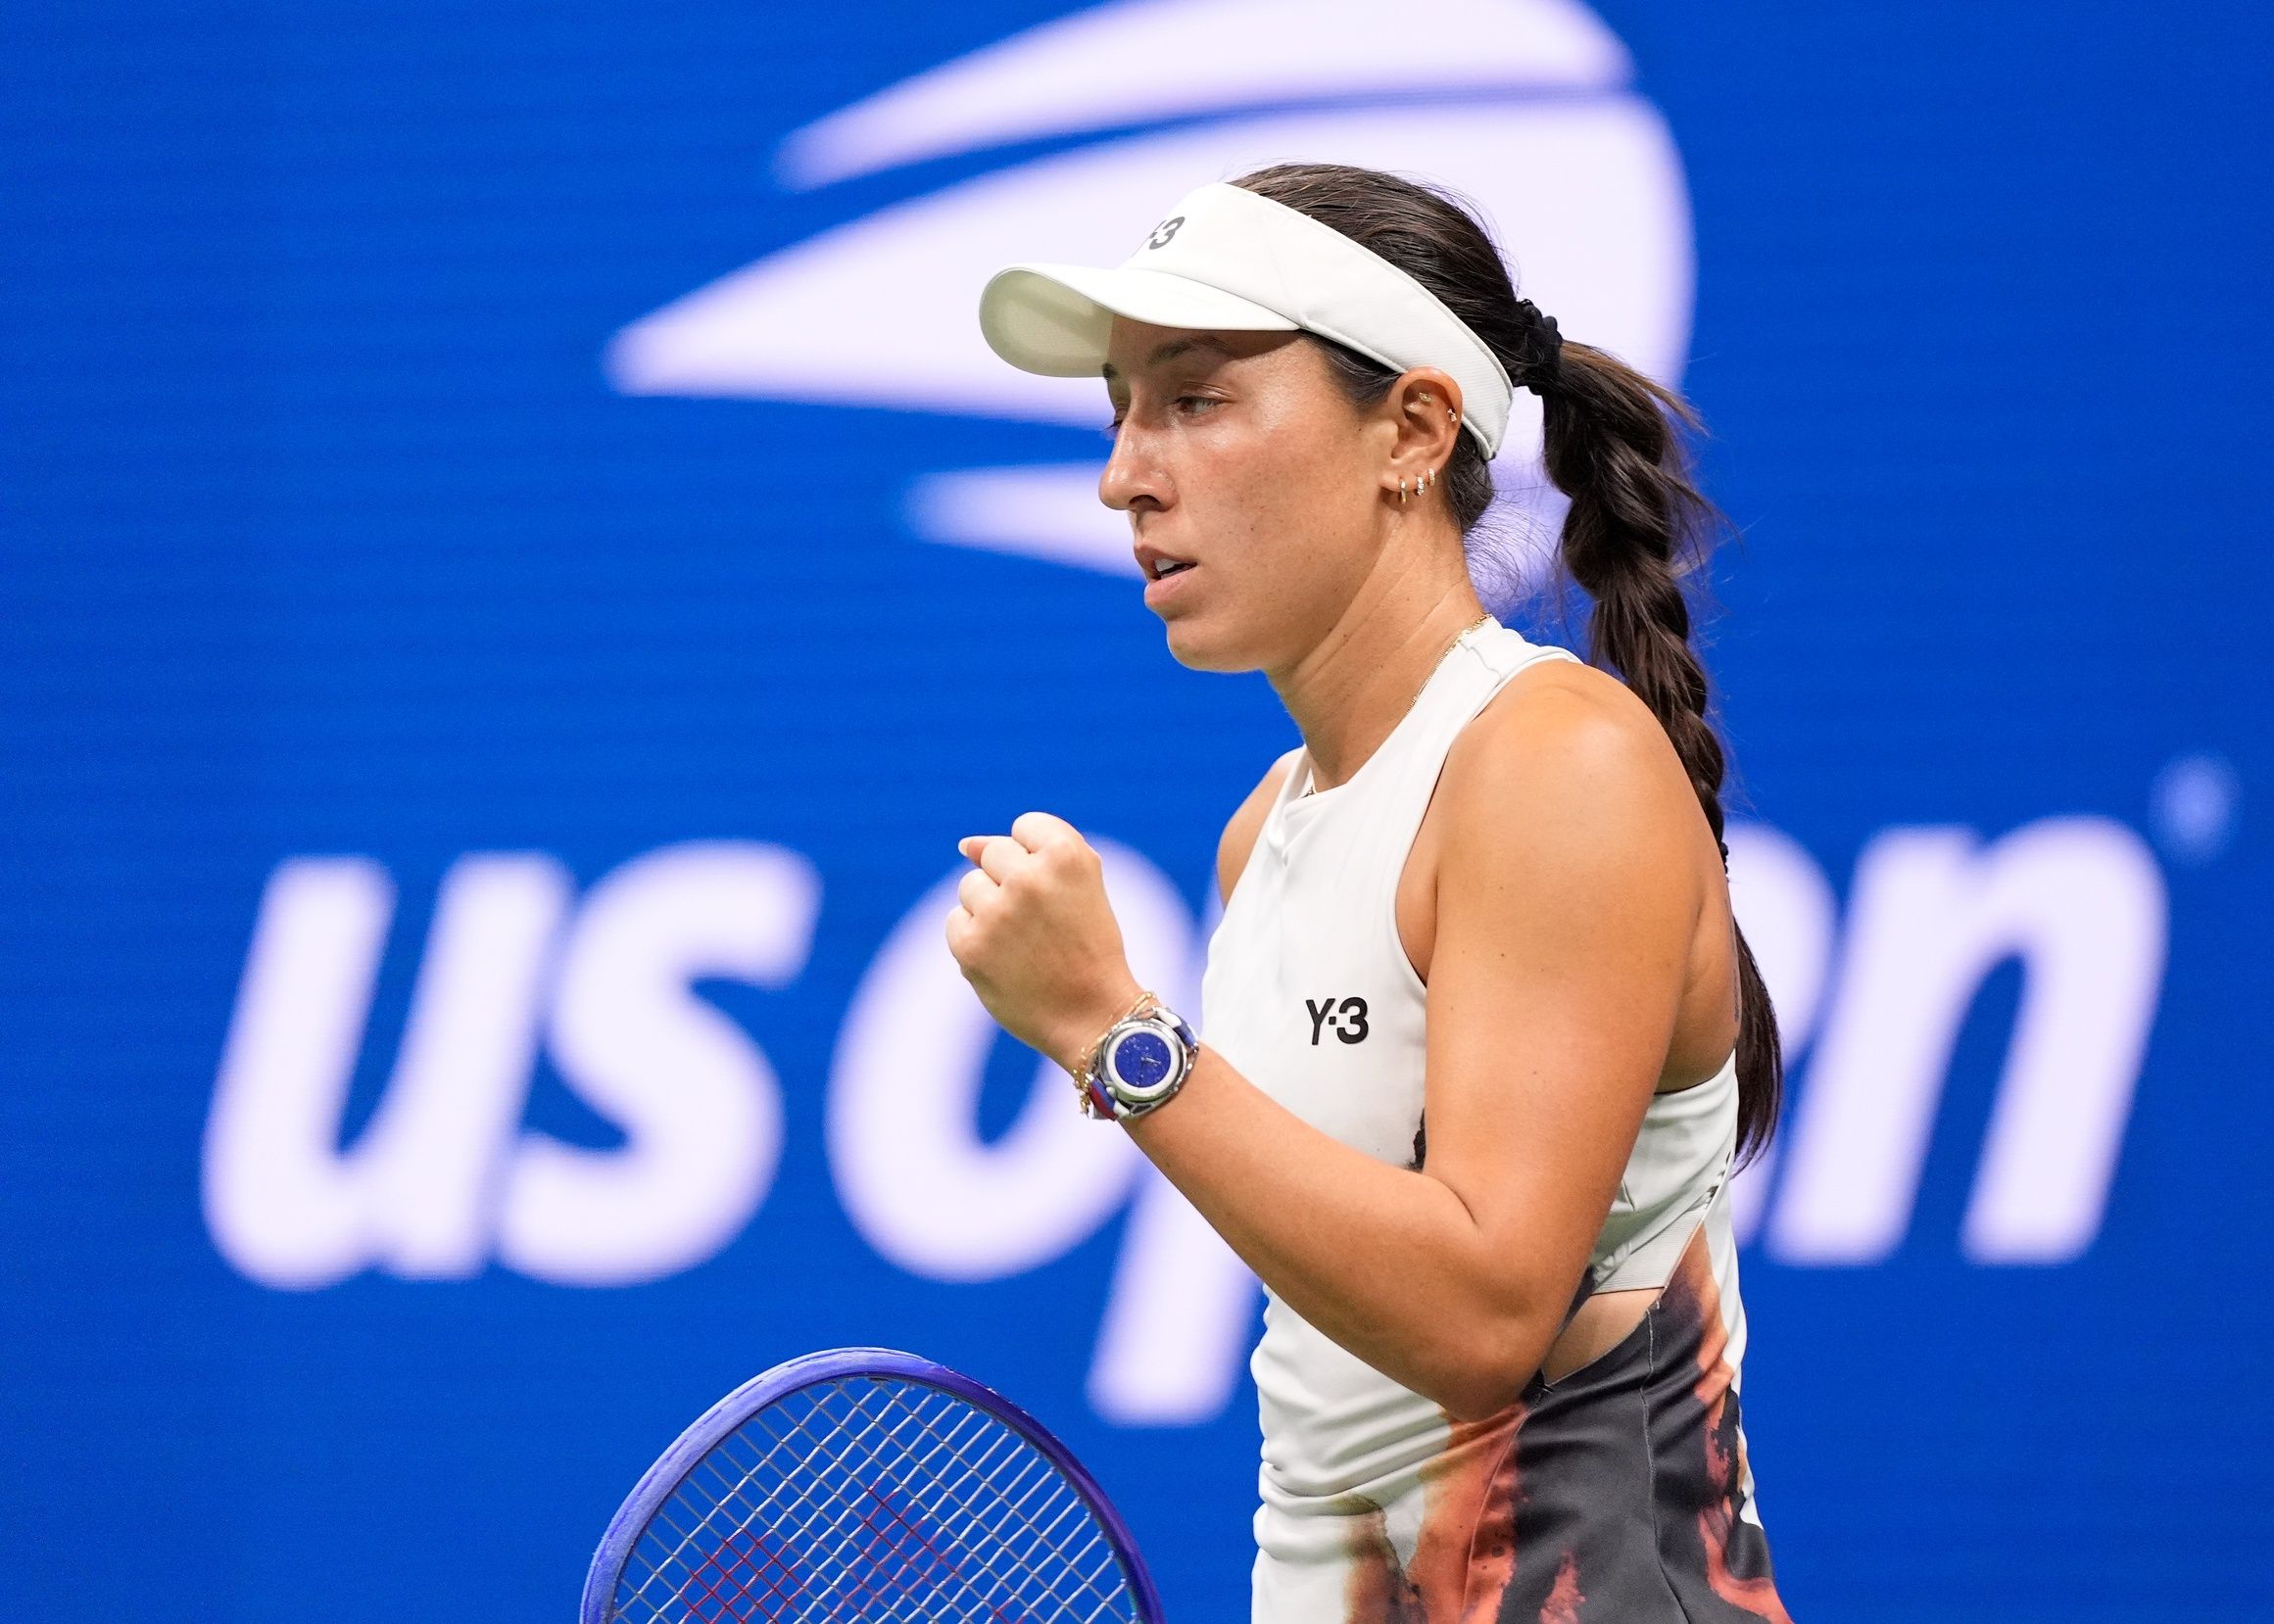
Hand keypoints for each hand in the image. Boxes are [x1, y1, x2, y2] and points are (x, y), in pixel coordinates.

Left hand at [945, 812, 1146, 1075]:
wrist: (1094, 1015)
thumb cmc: (1088, 946)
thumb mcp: (1081, 885)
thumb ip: (1032, 851)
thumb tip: (966, 844)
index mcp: (1067, 855)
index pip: (1025, 826)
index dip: (1040, 860)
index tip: (1060, 892)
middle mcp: (1030, 878)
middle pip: (993, 854)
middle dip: (1012, 882)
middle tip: (1042, 923)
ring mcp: (997, 911)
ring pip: (971, 886)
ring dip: (990, 909)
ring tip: (1025, 943)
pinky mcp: (971, 944)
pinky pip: (955, 920)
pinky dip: (975, 938)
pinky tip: (1005, 959)